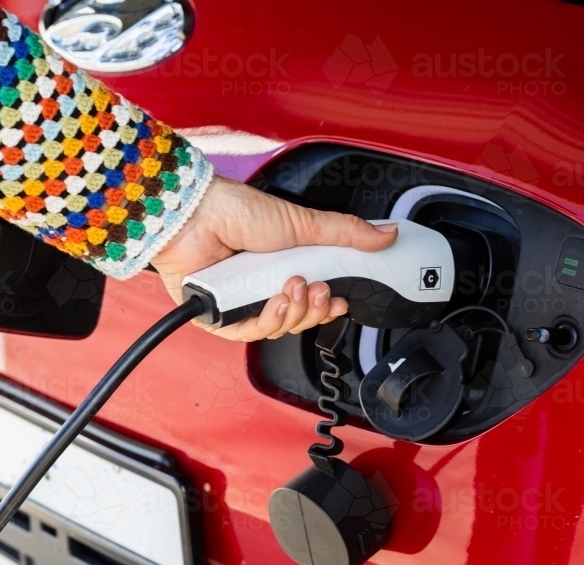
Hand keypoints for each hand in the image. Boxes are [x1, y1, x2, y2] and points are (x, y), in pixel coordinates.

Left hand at [151, 176, 398, 341]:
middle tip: (317, 289)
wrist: (196, 215)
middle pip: (298, 319)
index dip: (328, 307)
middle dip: (313, 309)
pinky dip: (266, 322)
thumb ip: (346, 233)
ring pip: (276, 329)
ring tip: (292, 288)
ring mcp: (239, 303)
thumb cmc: (238, 212)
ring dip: (291, 312)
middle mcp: (260, 288)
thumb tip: (386, 234)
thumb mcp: (303, 224)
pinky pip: (247, 333)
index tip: (341, 301)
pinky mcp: (216, 316)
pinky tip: (274, 304)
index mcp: (282, 268)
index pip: (312, 301)